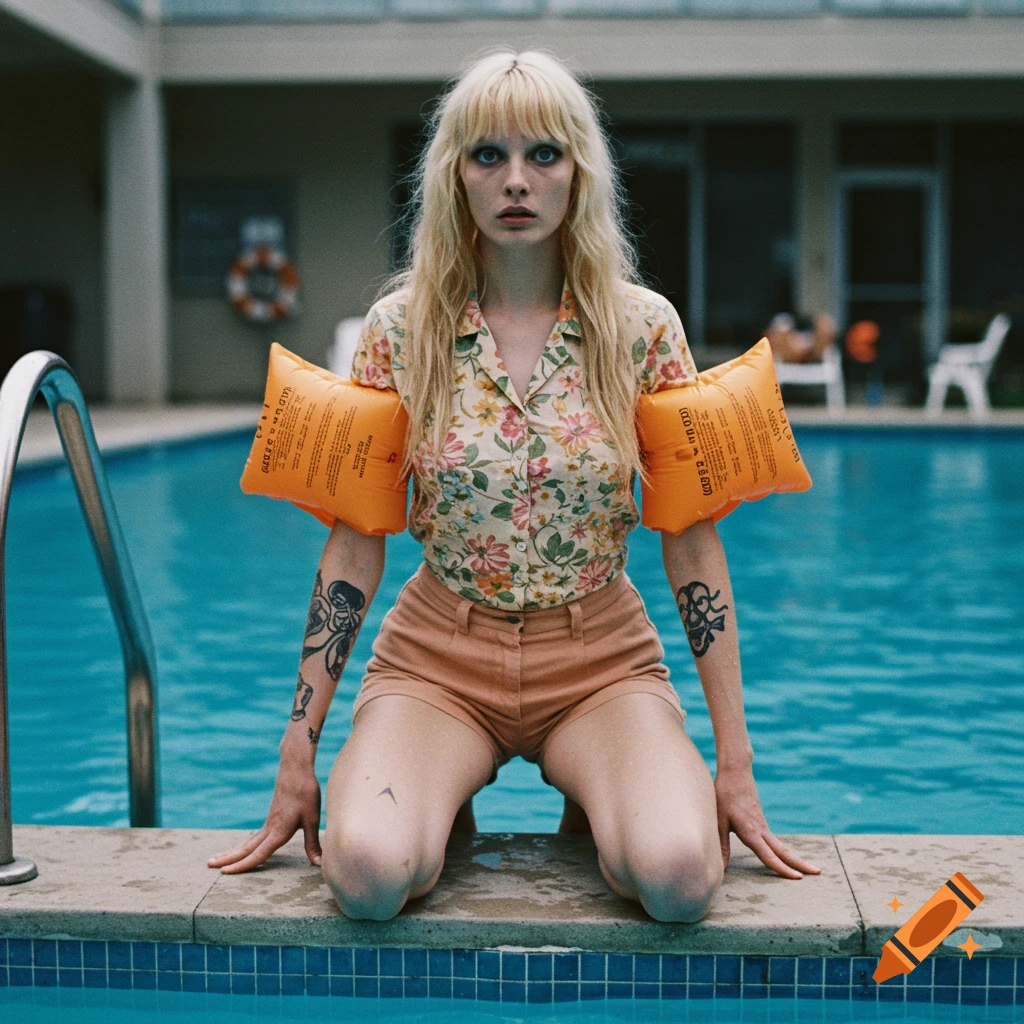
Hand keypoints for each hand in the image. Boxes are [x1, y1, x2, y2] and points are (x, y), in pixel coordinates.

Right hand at [207, 754, 321, 873]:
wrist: (296, 768)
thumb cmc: (305, 793)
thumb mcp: (312, 820)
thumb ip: (313, 844)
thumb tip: (320, 864)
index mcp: (278, 831)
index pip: (258, 854)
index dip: (243, 866)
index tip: (225, 873)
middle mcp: (269, 828)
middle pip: (245, 848)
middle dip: (227, 859)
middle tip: (208, 866)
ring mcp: (269, 822)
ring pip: (247, 842)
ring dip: (232, 852)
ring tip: (215, 858)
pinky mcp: (271, 817)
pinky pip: (255, 836)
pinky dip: (244, 846)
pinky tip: (242, 849)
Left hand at [714, 764, 820, 879]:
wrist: (736, 773)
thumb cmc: (724, 796)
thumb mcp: (719, 821)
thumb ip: (721, 845)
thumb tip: (721, 867)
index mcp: (751, 832)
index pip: (769, 856)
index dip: (782, 869)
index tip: (798, 879)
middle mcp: (761, 830)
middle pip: (784, 851)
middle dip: (801, 864)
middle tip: (819, 873)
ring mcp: (763, 826)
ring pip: (781, 846)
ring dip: (795, 858)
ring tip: (810, 868)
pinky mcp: (760, 821)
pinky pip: (774, 841)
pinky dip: (783, 852)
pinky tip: (786, 856)